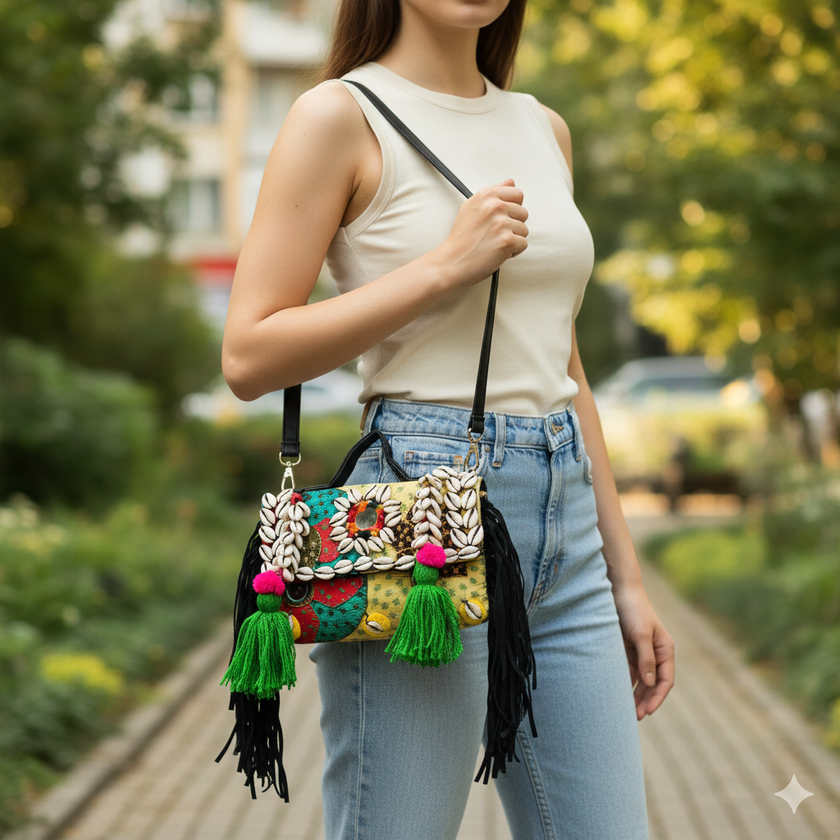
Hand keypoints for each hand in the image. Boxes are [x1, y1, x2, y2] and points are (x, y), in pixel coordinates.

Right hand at [434, 178, 528, 287]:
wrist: (451, 262)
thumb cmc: (461, 239)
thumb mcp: (471, 207)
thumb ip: (493, 193)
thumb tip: (511, 182)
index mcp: (486, 195)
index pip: (517, 194)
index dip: (512, 209)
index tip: (501, 218)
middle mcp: (494, 206)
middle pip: (523, 213)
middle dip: (513, 226)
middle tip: (495, 234)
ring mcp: (501, 223)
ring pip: (524, 230)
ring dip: (513, 240)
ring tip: (494, 244)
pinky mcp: (507, 241)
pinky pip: (523, 244)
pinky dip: (513, 252)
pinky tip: (497, 252)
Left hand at [611, 580, 674, 719]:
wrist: (618, 589)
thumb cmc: (633, 609)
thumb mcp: (641, 635)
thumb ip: (646, 659)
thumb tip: (650, 684)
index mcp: (665, 649)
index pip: (665, 680)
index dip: (658, 697)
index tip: (647, 711)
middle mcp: (656, 653)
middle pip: (653, 683)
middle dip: (646, 700)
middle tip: (635, 717)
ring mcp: (641, 651)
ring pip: (641, 679)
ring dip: (635, 694)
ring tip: (626, 711)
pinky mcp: (628, 649)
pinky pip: (629, 671)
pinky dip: (625, 682)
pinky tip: (618, 693)